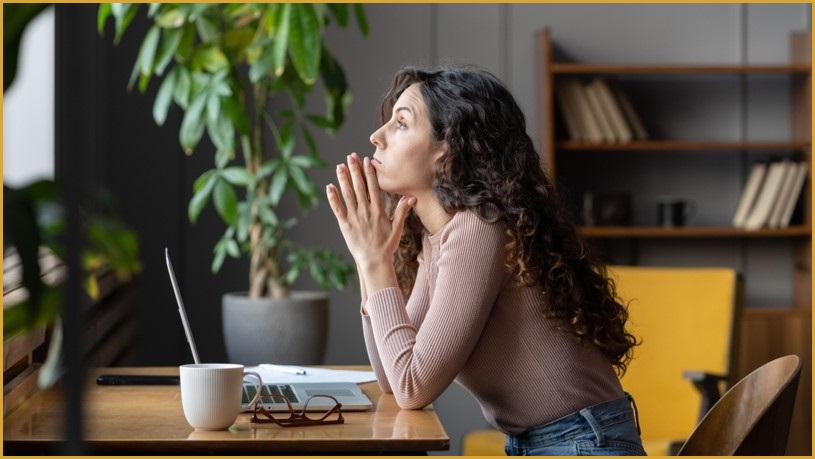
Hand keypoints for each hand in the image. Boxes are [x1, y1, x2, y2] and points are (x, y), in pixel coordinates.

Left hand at [326, 153, 414, 268]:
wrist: (374, 261)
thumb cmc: (387, 246)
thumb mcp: (397, 228)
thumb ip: (402, 211)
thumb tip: (411, 197)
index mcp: (378, 211)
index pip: (374, 188)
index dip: (370, 173)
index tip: (367, 161)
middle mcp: (365, 212)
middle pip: (359, 187)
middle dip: (355, 170)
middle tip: (351, 156)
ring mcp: (354, 218)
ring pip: (347, 195)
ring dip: (343, 180)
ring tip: (340, 166)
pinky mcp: (345, 225)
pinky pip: (338, 209)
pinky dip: (333, 198)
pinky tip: (329, 187)